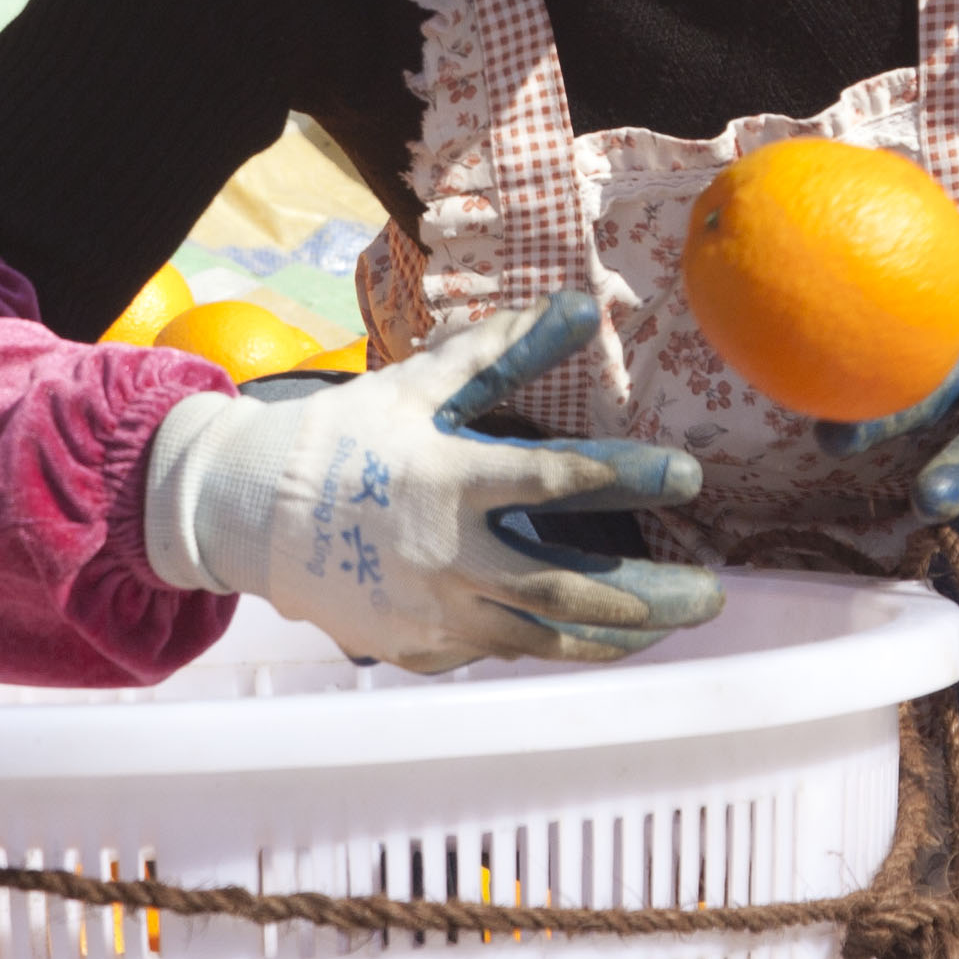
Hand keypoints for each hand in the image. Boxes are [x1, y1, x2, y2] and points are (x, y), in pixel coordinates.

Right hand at [142, 293, 723, 672]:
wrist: (250, 512)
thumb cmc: (344, 438)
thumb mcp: (419, 384)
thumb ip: (502, 350)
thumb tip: (582, 306)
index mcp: (447, 479)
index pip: (554, 480)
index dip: (626, 476)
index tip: (686, 477)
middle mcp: (444, 555)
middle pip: (565, 588)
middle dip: (647, 596)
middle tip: (709, 594)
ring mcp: (430, 614)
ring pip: (541, 640)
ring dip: (613, 638)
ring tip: (666, 629)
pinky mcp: (417, 650)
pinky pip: (495, 651)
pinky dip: (545, 643)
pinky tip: (587, 635)